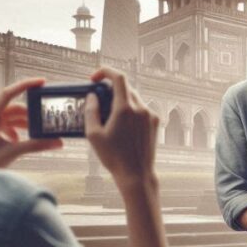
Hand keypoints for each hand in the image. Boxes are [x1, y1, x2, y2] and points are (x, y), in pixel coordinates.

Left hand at [0, 78, 63, 167]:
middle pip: (12, 107)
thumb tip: (57, 142)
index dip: (25, 85)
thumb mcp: (12, 153)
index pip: (8, 94)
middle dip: (29, 113)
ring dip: (24, 122)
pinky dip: (16, 128)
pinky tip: (20, 140)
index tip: (41, 82)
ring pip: (10, 115)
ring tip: (37, 132)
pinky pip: (6, 123)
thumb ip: (36, 145)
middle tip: (45, 118)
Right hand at [85, 66, 159, 186]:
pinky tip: (122, 126)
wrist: (137, 174)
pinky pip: (141, 109)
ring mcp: (150, 115)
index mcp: (125, 109)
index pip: (118, 77)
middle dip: (111, 89)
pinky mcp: (155, 123)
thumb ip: (91, 111)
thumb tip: (92, 96)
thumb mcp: (94, 135)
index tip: (95, 77)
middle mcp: (141, 108)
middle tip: (99, 100)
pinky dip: (131, 110)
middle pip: (125, 88)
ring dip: (121, 100)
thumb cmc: (114, 158)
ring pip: (134, 98)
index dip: (105, 71)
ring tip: (110, 116)